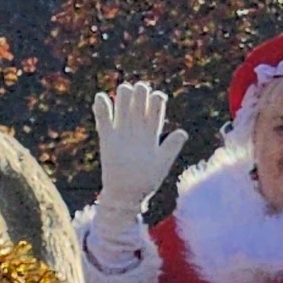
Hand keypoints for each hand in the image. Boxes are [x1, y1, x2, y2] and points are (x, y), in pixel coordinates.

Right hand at [92, 81, 186, 213]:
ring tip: (125, 89)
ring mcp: (121, 132)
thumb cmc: (147, 180)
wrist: (126, 195)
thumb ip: (171, 147)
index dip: (157, 101)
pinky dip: (102, 109)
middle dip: (140, 94)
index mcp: (152, 133)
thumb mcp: (162, 164)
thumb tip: (182, 132)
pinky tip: (100, 97)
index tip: (157, 96)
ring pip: (122, 108)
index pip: (155, 111)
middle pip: (139, 105)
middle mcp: (137, 129)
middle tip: (141, 88)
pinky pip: (103, 120)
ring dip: (123, 97)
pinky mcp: (107, 138)